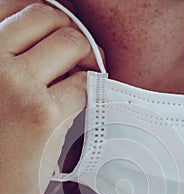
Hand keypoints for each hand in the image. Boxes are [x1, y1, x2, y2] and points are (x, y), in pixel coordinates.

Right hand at [0, 1, 98, 193]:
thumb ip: (14, 63)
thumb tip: (61, 41)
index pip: (21, 6)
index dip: (51, 20)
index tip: (62, 38)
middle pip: (49, 16)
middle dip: (72, 35)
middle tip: (81, 58)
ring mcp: (16, 84)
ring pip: (72, 43)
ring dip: (87, 58)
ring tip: (85, 78)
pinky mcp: (43, 115)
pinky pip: (84, 84)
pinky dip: (91, 89)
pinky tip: (84, 102)